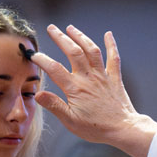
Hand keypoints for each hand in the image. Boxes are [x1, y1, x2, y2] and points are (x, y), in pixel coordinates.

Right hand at [32, 25, 156, 156]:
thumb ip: (54, 105)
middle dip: (61, 38)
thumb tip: (38, 94)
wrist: (123, 129)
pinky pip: (114, 58)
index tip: (33, 55)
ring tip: (71, 28)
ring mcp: (102, 76)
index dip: (42, 60)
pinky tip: (108, 34)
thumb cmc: (96, 128)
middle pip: (73, 52)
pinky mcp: (115, 78)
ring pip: (91, 50)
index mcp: (75, 89)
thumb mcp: (70, 121)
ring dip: (81, 37)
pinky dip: (111, 44)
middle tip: (51, 28)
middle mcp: (88, 78)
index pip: (54, 69)